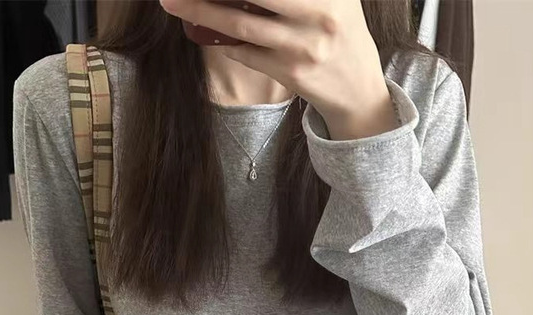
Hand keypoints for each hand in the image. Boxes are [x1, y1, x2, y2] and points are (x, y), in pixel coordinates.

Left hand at [158, 0, 398, 137]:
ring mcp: (301, 48)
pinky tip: (206, 30)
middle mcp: (317, 16)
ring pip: (241, 24)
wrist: (358, 89)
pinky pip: (246, 52)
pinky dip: (224, 40)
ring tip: (174, 2)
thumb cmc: (341, 33)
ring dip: (202, 12)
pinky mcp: (288, 74)